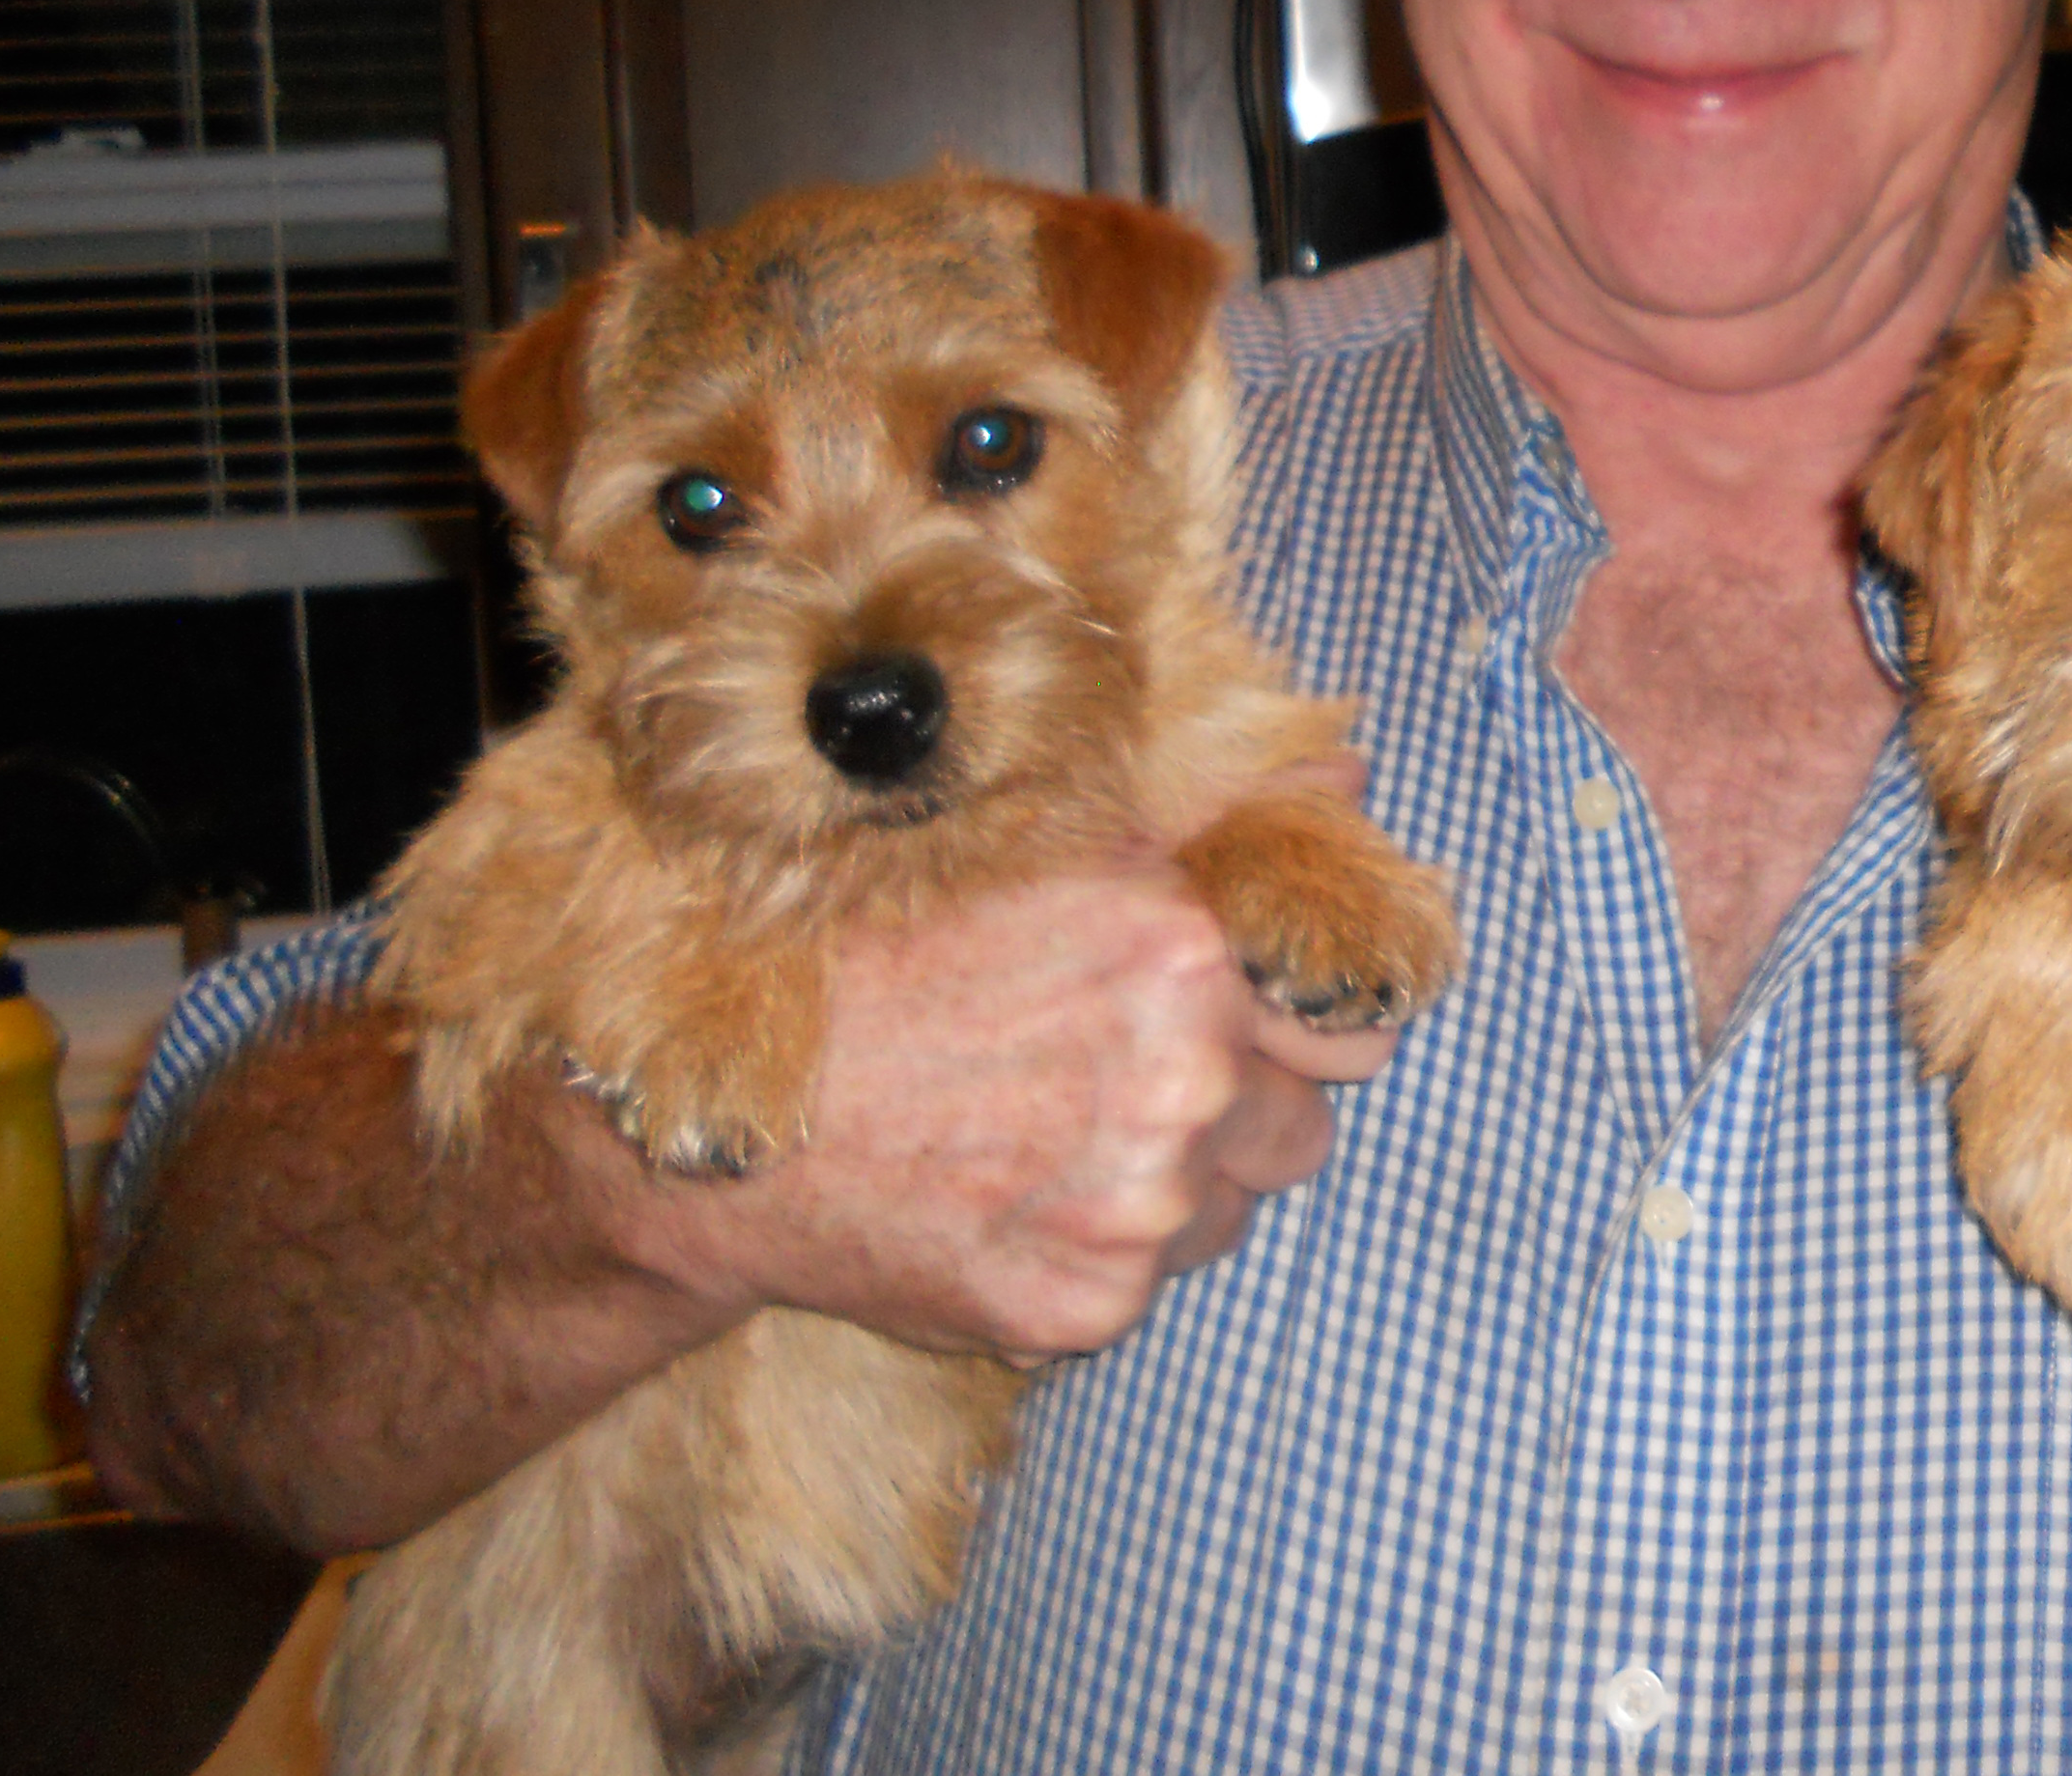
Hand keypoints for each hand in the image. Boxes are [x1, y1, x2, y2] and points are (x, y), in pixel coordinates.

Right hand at [609, 864, 1395, 1364]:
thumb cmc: (876, 968)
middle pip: (1298, 1121)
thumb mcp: (1040, 848)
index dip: (1295, 1024)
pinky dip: (1100, 1253)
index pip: (1345, 1016)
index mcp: (1182, 948)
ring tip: (1049, 1138)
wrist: (719, 1136)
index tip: (1238, 1025)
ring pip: (1231, 1205)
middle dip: (1233, 1107)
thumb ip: (1214, 819)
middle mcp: (1184, 1074)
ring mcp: (1140, 1200)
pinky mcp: (1091, 1304)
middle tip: (1112, 1084)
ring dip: (1175, 1184)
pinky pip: (1155, 1281)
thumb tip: (1351, 767)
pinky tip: (1009, 1201)